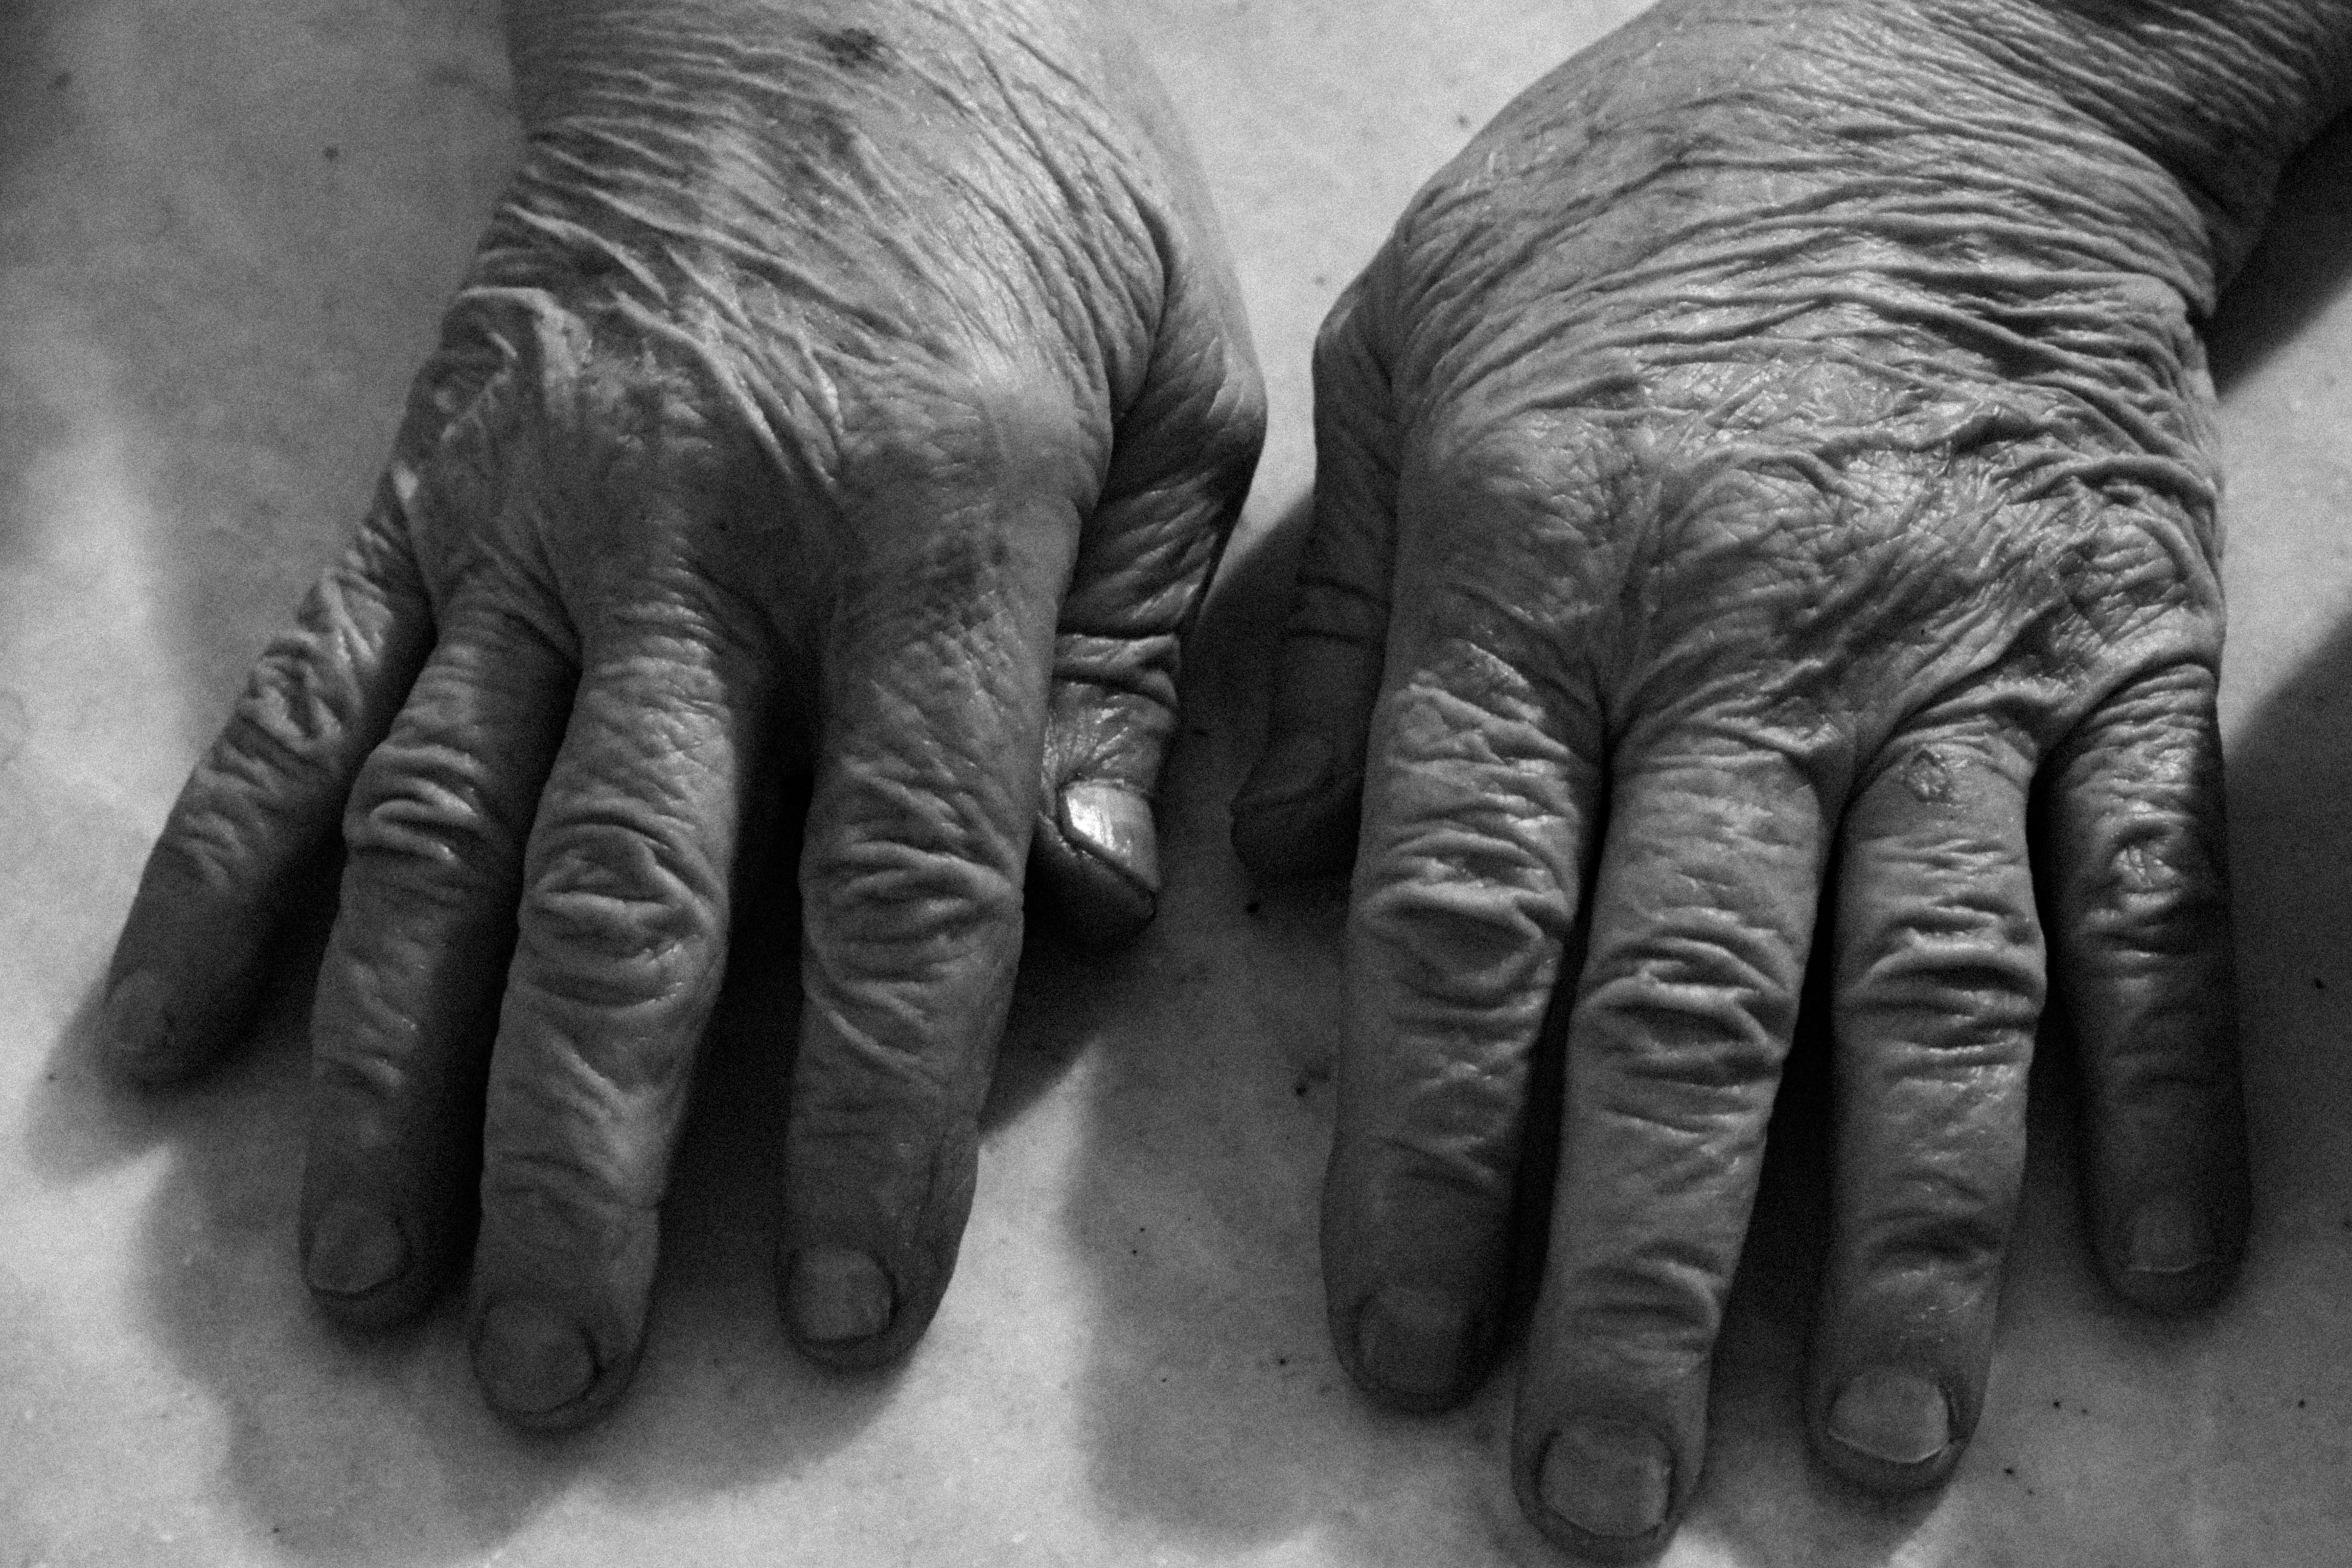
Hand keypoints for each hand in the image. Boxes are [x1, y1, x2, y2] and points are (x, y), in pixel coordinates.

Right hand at [101, 0, 1260, 1425]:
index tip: (843, 1299)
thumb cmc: (1032, 184)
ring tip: (366, 1277)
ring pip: (442, 836)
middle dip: (589, 1156)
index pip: (906, 880)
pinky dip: (222, 878)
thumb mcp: (1180, 382)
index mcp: (936, 527)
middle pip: (635, 903)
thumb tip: (1091, 900)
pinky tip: (156, 1046)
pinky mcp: (421, 493)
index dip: (877, 1108)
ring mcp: (532, 524)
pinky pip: (300, 704)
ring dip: (393, 1072)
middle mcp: (706, 549)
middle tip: (552, 1367)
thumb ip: (1139, 652)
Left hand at [1234, 0, 2344, 1554]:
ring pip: (1931, 996)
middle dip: (1638, 1270)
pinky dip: (2161, 1085)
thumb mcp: (1397, 356)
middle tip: (1596, 1490)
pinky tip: (2145, 1267)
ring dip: (1901, 1241)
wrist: (1931, 48)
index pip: (1467, 928)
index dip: (1430, 1159)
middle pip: (1688, 1011)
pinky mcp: (2132, 642)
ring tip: (1865, 1445)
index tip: (1404, 1347)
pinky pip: (2152, 890)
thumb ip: (1327, 632)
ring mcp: (1967, 656)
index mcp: (1543, 583)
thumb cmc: (1628, 208)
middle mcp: (1752, 650)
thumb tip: (1260, 881)